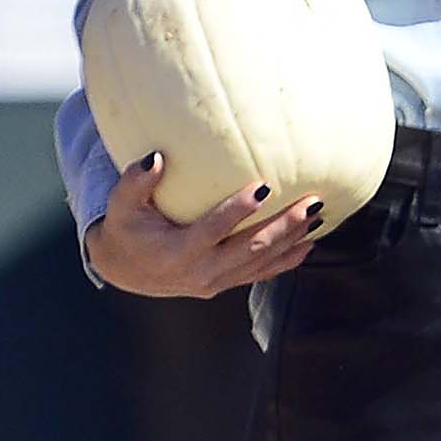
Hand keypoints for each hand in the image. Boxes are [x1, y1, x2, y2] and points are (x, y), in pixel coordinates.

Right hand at [86, 152, 323, 296]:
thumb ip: (136, 182)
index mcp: (177, 252)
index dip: (238, 211)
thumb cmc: (127, 228)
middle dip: (284, 226)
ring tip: (319, 214)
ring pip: (262, 262)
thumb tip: (156, 157)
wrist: (127, 271)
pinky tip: (310, 242)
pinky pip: (262, 273)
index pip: (213, 230)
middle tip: (311, 202)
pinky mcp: (226, 283)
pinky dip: (288, 259)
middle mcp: (201, 272)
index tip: (264, 186)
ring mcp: (216, 282)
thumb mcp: (121, 205)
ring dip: (293, 239)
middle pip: (250, 249)